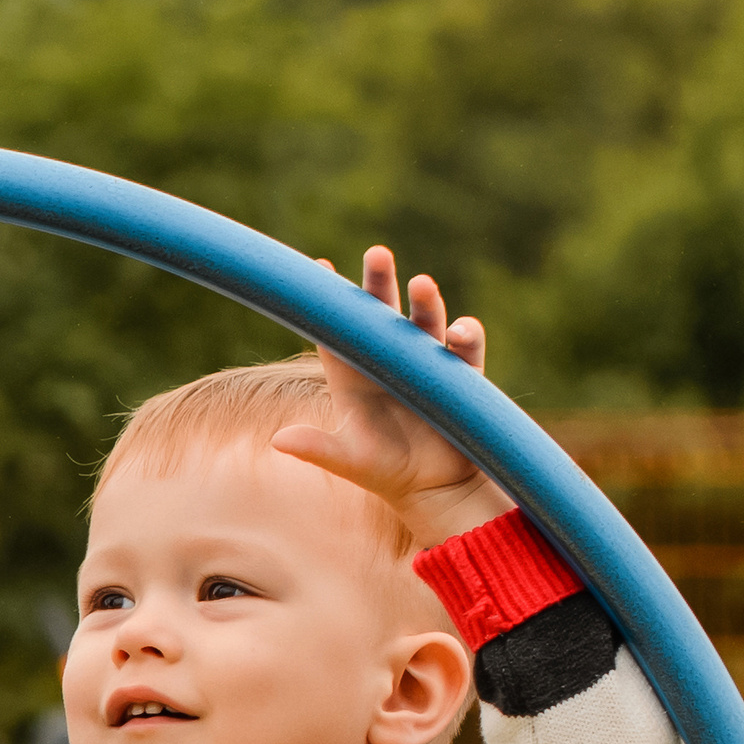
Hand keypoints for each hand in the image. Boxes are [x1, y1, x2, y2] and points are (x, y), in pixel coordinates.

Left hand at [269, 246, 512, 549]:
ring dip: (425, 304)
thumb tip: (278, 440)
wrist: (433, 489)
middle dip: (379, 285)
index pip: (337, 333)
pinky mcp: (461, 379)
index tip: (318, 268)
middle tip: (377, 253)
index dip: (329, 304)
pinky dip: (464, 338)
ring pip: (425, 325)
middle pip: (381, 317)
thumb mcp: (349, 461)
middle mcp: (389, 364)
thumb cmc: (384, 471)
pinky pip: (465, 351)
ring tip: (422, 283)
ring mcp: (426, 366)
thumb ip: (317, 448)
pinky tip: (459, 332)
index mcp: (355, 378)